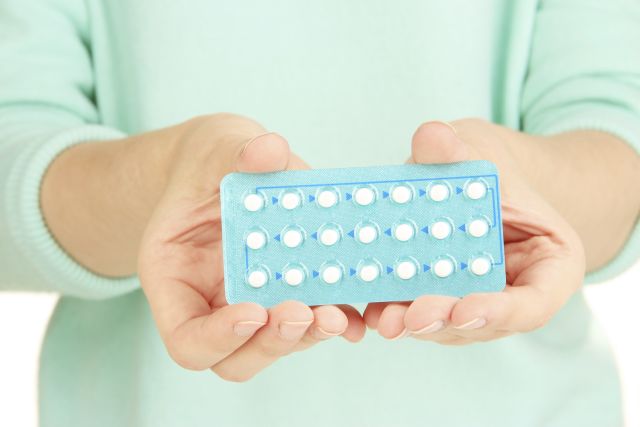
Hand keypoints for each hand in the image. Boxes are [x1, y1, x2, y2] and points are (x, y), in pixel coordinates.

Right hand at [138, 114, 364, 380]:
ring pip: (276, 344)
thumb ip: (237, 151)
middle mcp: (211, 302)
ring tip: (337, 314)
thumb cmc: (210, 160)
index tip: (253, 311)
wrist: (227, 162)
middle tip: (303, 313)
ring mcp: (249, 301)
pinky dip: (332, 320)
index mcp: (175, 278)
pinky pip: (307, 319)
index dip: (218, 338)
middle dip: (272, 342)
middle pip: (235, 357)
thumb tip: (269, 150)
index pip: (186, 338)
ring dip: (307, 335)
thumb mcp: (217, 146)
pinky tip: (355, 313)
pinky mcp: (285, 291)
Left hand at [364, 119, 584, 343]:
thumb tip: (431, 136)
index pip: (534, 302)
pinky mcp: (442, 298)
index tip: (464, 310)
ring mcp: (477, 300)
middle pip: (484, 321)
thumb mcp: (483, 151)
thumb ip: (460, 150)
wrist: (477, 178)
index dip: (500, 311)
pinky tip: (372, 308)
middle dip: (445, 320)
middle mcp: (516, 292)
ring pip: (448, 324)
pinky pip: (421, 309)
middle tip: (412, 317)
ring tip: (386, 319)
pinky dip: (398, 310)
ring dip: (415, 323)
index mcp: (550, 264)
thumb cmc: (494, 168)